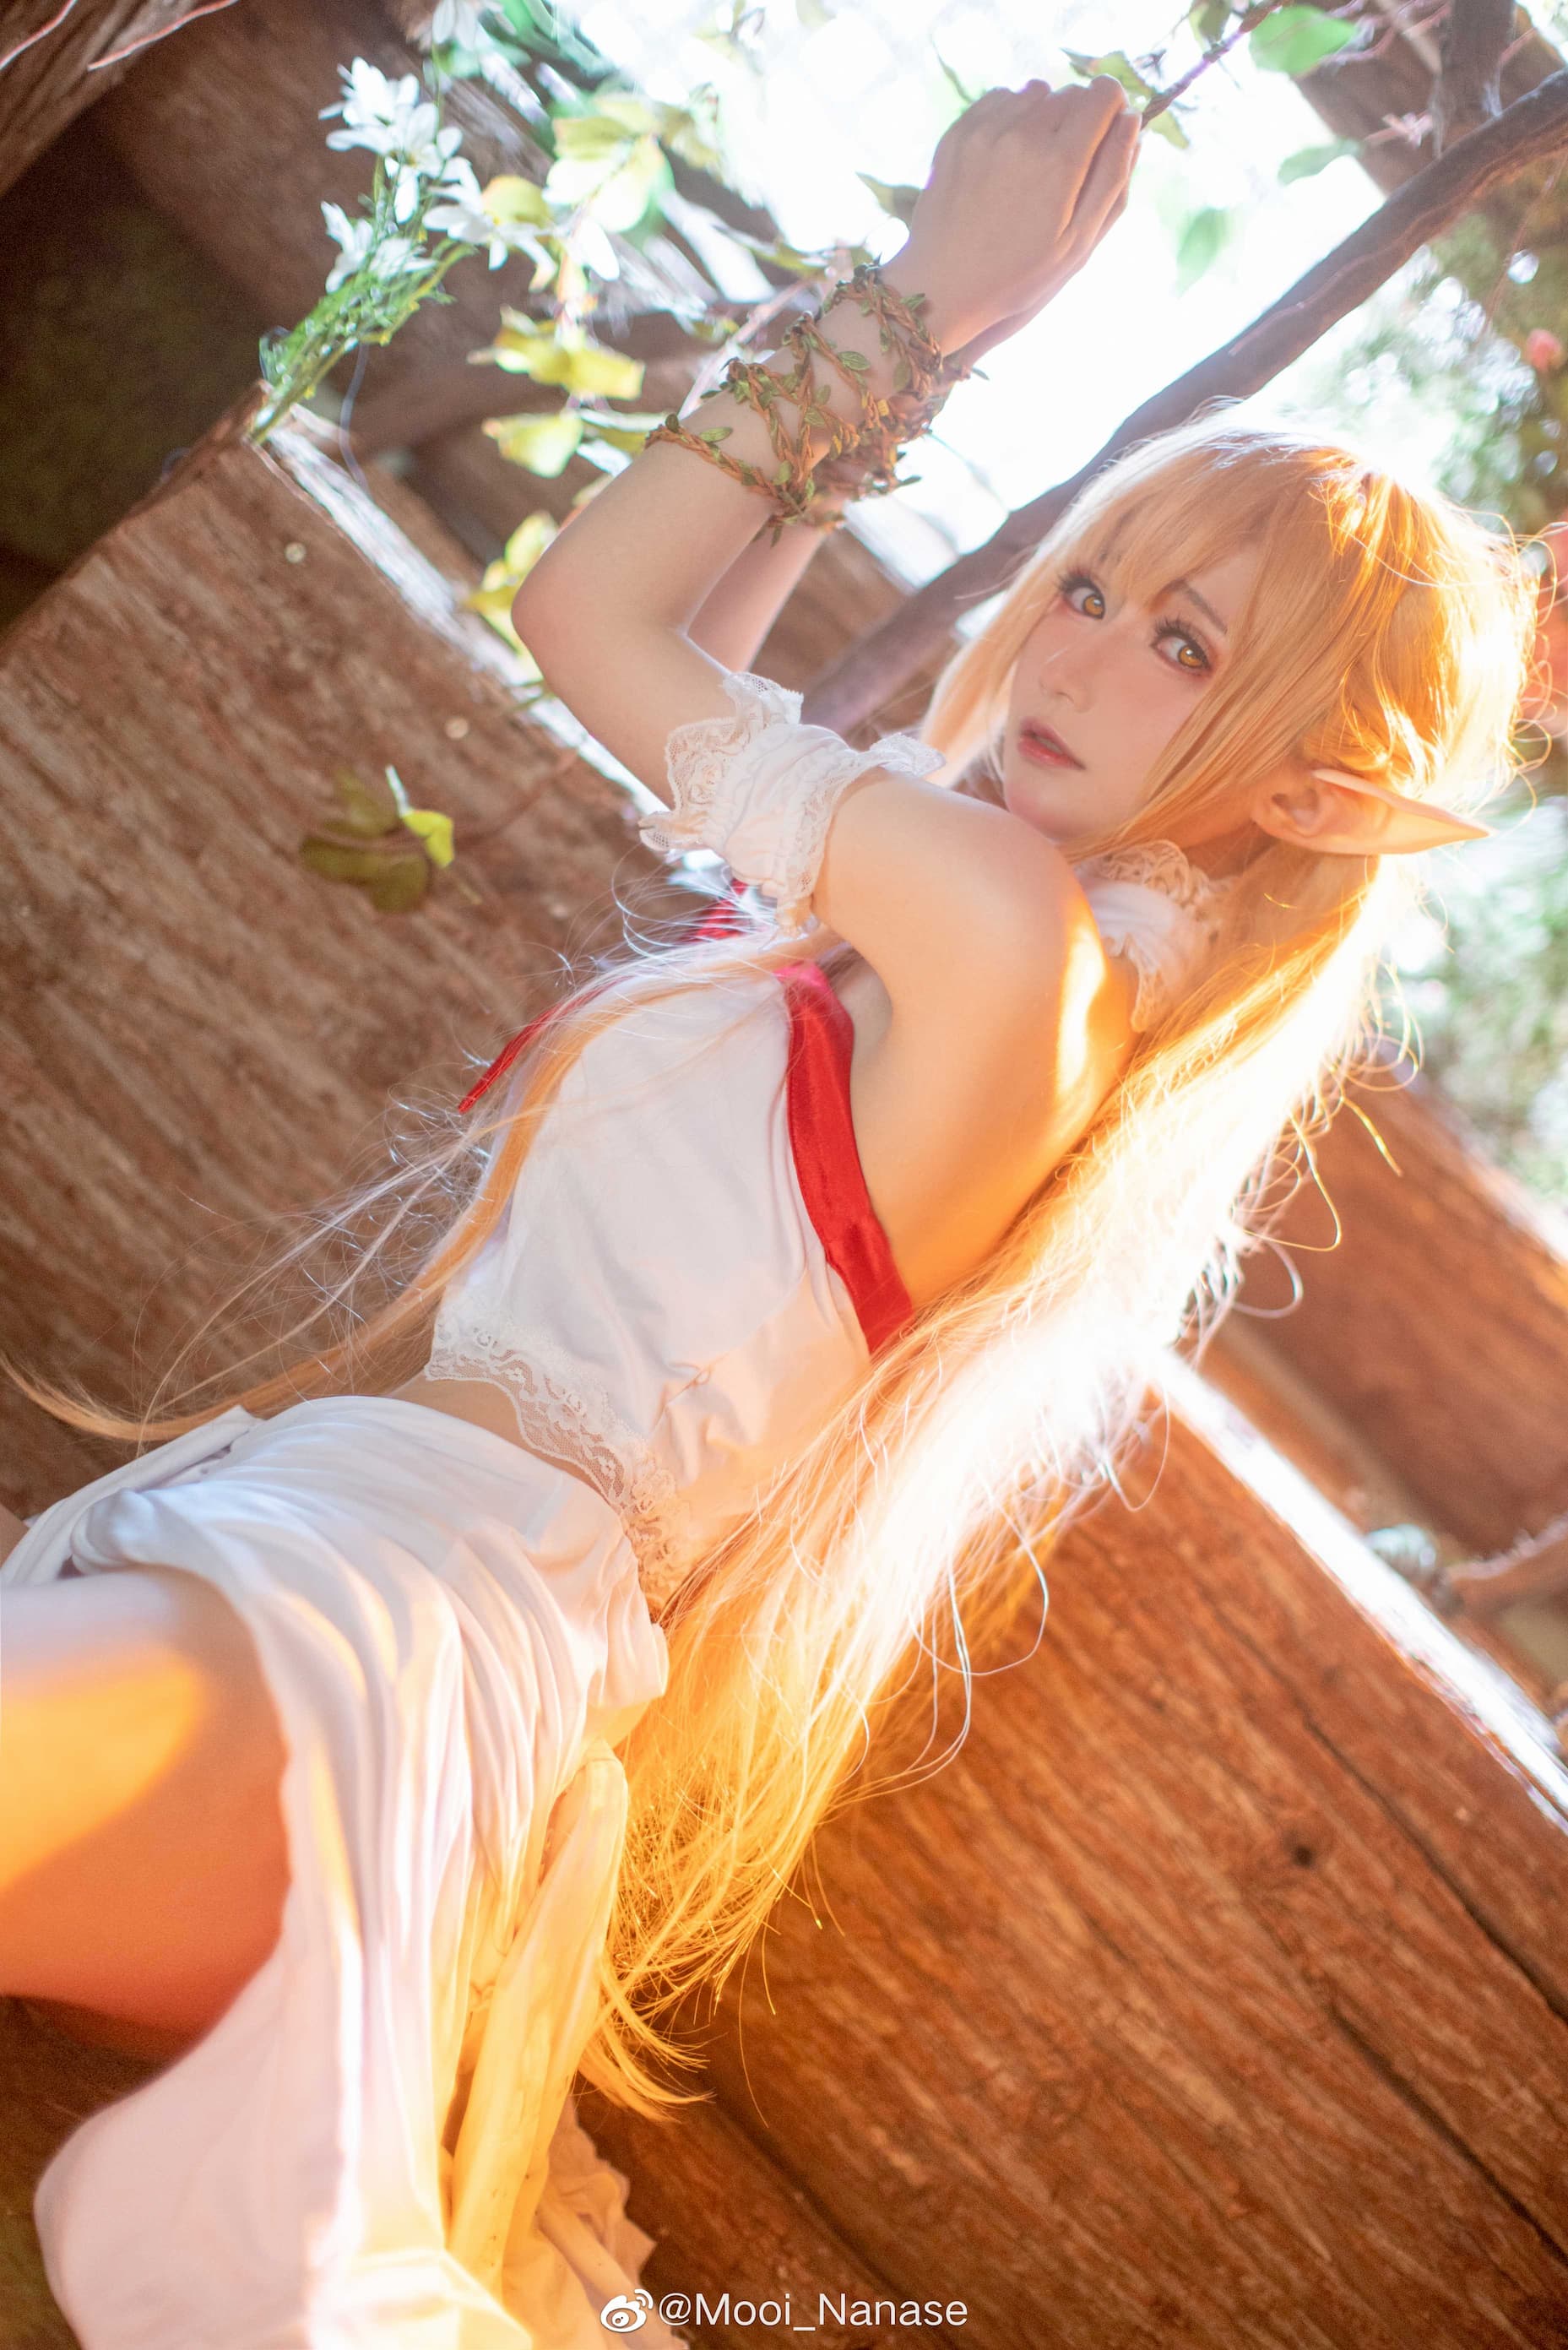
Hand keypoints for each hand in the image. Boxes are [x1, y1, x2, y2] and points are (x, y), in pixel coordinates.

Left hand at [889, 78, 1141, 358]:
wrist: (942, 286)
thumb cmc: (1018, 275)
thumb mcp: (1079, 240)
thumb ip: (1112, 177)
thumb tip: (1131, 121)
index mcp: (1060, 162)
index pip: (1104, 95)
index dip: (1113, 108)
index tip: (1107, 130)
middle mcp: (1023, 134)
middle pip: (1071, 93)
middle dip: (1079, 118)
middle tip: (1066, 166)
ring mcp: (986, 130)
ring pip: (1036, 92)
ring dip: (1044, 114)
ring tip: (1035, 160)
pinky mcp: (959, 132)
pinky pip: (1000, 99)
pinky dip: (1011, 115)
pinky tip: (1008, 154)